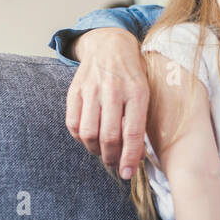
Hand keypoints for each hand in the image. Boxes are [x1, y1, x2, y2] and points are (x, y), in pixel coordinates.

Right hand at [65, 27, 149, 177]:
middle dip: (112, 158)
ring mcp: (92, 89)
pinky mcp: (75, 90)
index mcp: (137, 92)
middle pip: (109, 136)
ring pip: (89, 133)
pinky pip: (73, 123)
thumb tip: (136, 156)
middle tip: (115, 165)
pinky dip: (80, 138)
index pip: (132, 133)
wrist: (111, 46)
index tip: (128, 173)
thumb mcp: (146, 93)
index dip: (130, 157)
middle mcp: (114, 90)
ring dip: (95, 151)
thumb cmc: (134, 75)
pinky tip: (90, 139)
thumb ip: (141, 121)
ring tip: (103, 153)